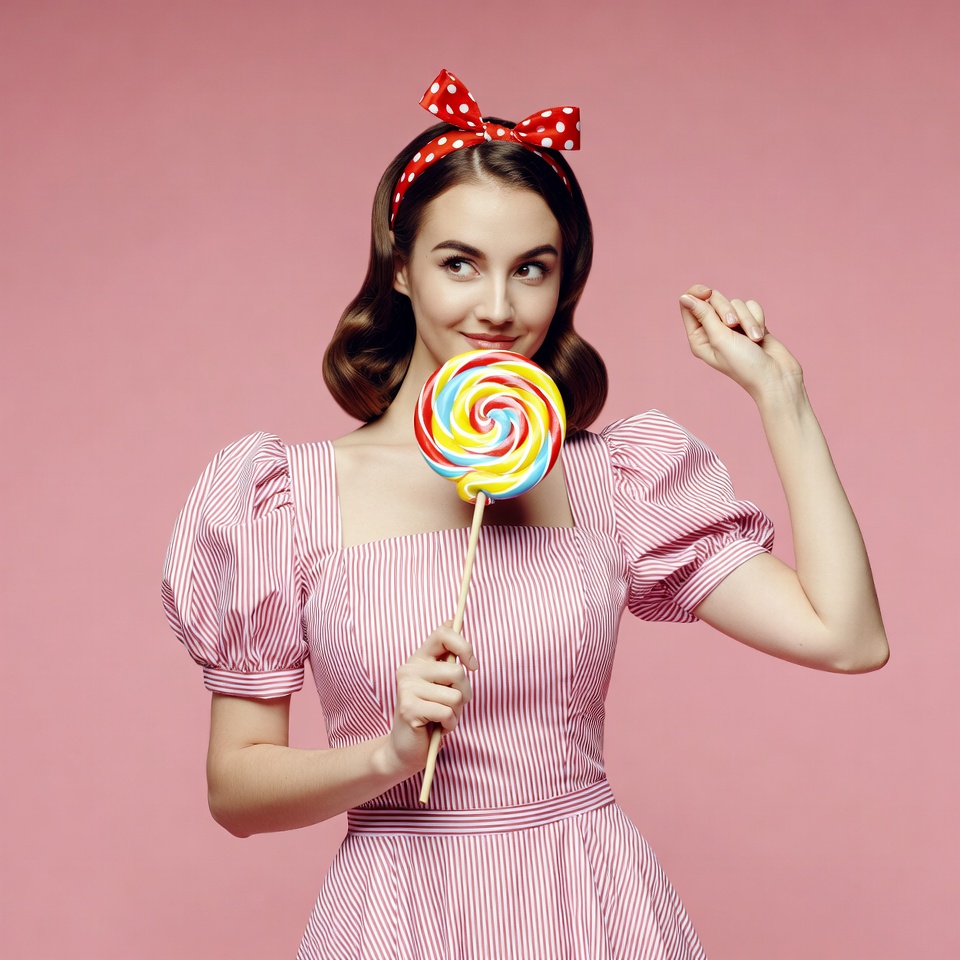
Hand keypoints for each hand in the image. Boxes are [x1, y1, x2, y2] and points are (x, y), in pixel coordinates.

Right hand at [384, 622, 477, 776]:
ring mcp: (407, 688)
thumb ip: (449, 656)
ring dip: (456, 713)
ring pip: (455, 695)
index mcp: (420, 659)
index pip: (443, 634)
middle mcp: (410, 669)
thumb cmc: (433, 714)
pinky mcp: (408, 708)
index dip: (464, 645)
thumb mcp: (444, 682)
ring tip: (442, 718)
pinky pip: (447, 713)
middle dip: (464, 693)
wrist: (407, 748)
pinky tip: (437, 727)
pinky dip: (449, 724)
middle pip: (457, 671)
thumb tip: (455, 619)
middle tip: (451, 706)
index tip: (473, 666)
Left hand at [679, 284, 802, 401]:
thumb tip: (684, 297)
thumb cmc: (744, 364)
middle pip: (714, 300)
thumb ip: (703, 315)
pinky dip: (758, 318)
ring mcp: (734, 327)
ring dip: (747, 319)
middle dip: (727, 310)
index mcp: (699, 338)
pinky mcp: (751, 323)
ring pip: (736, 303)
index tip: (707, 292)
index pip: (690, 306)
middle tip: (733, 326)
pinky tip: (761, 335)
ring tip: (754, 339)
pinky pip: (752, 306)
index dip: (697, 294)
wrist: (776, 376)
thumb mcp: (720, 339)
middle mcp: (714, 331)